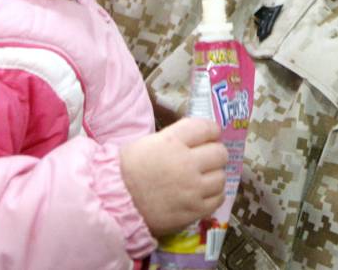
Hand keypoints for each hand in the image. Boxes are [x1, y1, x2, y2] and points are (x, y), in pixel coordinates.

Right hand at [120, 117, 228, 236]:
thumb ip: (173, 138)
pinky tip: (203, 193)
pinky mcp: (194, 210)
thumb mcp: (146, 143)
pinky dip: (214, 195)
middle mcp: (187, 163)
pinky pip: (218, 199)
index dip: (211, 131)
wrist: (115, 203)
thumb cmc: (126, 170)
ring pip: (221, 177)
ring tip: (204, 178)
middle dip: (215, 153)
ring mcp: (193, 188)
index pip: (207, 128)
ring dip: (214, 176)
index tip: (210, 135)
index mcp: (173, 141)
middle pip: (220, 153)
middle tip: (207, 158)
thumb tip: (193, 139)